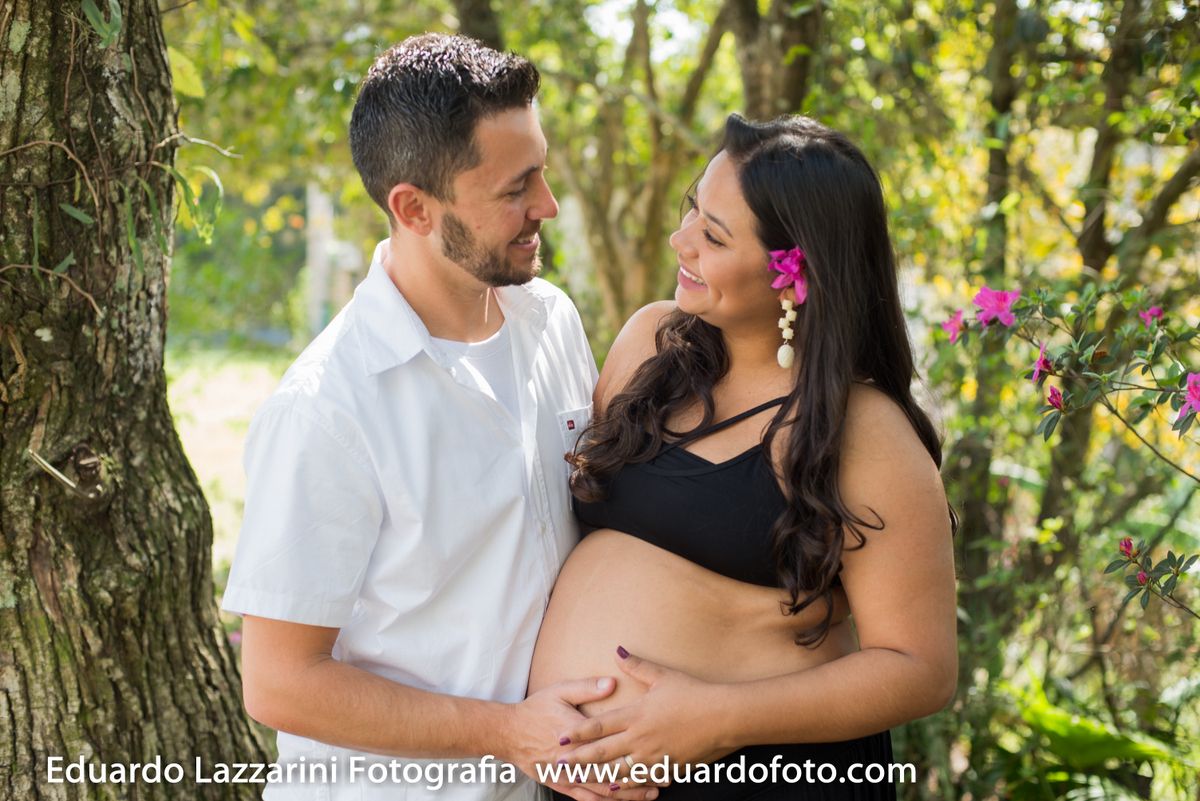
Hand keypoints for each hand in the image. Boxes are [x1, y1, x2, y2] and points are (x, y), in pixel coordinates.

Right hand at [507, 677, 658, 799]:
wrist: (507, 733)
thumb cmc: (535, 710)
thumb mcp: (560, 691)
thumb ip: (587, 687)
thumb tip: (612, 683)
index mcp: (578, 733)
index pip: (613, 742)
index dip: (637, 747)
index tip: (659, 747)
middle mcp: (575, 759)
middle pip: (613, 771)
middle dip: (641, 775)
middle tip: (666, 775)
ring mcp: (568, 776)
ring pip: (603, 789)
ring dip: (629, 792)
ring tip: (651, 792)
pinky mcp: (562, 785)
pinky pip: (587, 798)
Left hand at [557, 648, 736, 782]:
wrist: (723, 717)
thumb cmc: (693, 693)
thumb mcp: (662, 676)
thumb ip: (636, 665)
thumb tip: (617, 649)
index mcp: (637, 714)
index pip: (600, 726)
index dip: (578, 733)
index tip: (560, 738)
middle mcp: (640, 738)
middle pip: (602, 752)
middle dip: (578, 759)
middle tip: (557, 764)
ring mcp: (653, 756)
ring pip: (617, 771)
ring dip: (595, 776)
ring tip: (577, 780)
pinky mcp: (666, 768)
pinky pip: (640, 780)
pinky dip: (624, 786)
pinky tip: (612, 789)